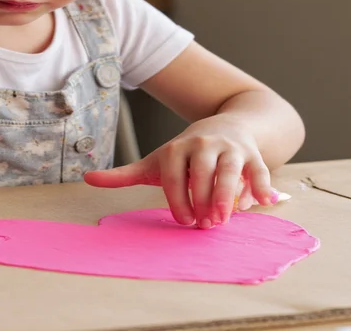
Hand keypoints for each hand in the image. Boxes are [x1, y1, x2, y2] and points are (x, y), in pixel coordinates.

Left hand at [84, 116, 274, 226]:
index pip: (174, 176)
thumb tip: (87, 179)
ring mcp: (230, 148)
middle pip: (202, 173)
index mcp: (176, 149)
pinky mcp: (253, 154)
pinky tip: (263, 203)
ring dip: (228, 196)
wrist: (227, 124)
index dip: (178, 200)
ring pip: (230, 171)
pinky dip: (262, 186)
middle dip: (202, 200)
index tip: (183, 222)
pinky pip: (259, 170)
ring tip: (225, 218)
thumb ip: (125, 174)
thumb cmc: (186, 153)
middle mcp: (203, 145)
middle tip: (205, 226)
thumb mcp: (156, 161)